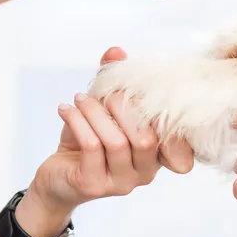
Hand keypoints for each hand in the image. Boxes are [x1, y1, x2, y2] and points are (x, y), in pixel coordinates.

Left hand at [28, 47, 193, 220]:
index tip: (138, 88)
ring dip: (95, 112)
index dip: (165, 114)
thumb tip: (116, 51)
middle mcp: (145, 172)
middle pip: (146, 138)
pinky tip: (66, 109)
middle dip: (123, 106)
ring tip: (80, 99)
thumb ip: (113, 81)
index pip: (178, 141)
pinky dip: (78, 121)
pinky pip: (91, 147)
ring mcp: (121, 183)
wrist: (58, 177)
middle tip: (103, 92)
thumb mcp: (103, 109)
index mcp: (157, 154)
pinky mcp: (93, 185)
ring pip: (117, 141)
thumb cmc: (87, 142)